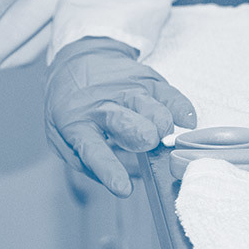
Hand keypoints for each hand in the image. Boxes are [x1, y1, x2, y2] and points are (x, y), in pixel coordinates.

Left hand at [45, 37, 195, 197]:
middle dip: (141, 135)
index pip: (92, 150)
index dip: (108, 169)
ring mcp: (126, 92)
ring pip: (149, 106)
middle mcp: (102, 107)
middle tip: (149, 143)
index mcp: (77, 125)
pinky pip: (169, 94)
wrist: (75, 61)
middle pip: (125, 122)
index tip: (122, 187)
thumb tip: (129, 178)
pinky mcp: (147, 80)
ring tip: (165, 134)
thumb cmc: (72, 109)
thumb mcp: (63, 138)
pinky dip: (181, 108)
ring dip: (161, 122)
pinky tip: (185, 120)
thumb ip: (90, 163)